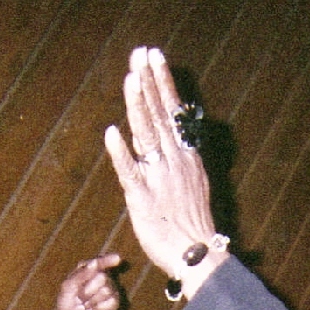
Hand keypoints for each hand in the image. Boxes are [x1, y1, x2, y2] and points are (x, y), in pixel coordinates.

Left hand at [49, 252, 122, 309]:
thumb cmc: (66, 302)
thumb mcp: (68, 286)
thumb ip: (81, 274)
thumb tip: (95, 263)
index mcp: (89, 269)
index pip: (100, 262)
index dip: (108, 260)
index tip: (117, 258)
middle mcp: (102, 277)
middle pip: (103, 277)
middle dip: (89, 289)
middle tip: (80, 297)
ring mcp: (110, 290)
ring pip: (107, 290)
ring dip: (93, 300)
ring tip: (86, 304)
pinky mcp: (114, 303)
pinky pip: (113, 302)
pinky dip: (100, 308)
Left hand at [105, 47, 225, 299]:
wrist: (198, 255)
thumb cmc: (192, 224)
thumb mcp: (194, 182)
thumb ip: (179, 157)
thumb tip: (169, 135)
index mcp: (186, 156)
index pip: (174, 112)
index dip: (163, 82)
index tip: (155, 57)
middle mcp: (174, 162)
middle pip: (160, 115)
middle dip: (149, 82)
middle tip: (140, 54)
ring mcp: (159, 179)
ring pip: (147, 136)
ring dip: (138, 106)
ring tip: (131, 79)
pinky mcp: (143, 199)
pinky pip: (130, 172)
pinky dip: (120, 152)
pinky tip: (111, 133)